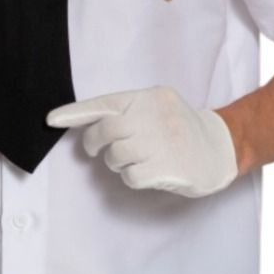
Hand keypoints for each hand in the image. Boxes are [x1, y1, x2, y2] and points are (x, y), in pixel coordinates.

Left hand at [46, 85, 238, 197]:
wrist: (221, 146)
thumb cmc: (181, 128)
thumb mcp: (158, 107)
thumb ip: (129, 112)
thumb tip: (90, 126)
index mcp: (149, 97)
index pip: (105, 103)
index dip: (75, 113)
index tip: (51, 120)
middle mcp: (155, 115)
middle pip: (106, 131)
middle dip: (94, 142)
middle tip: (97, 149)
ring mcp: (163, 141)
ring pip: (116, 155)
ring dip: (116, 162)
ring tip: (131, 159)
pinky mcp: (169, 167)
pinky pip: (131, 175)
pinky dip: (131, 176)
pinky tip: (145, 171)